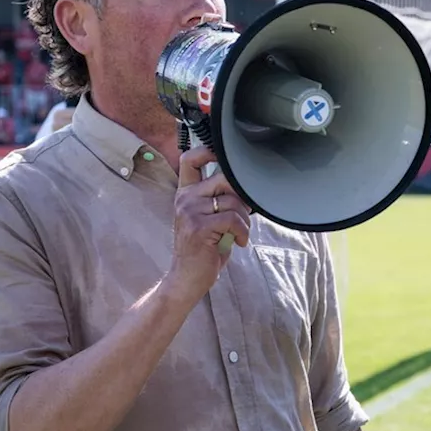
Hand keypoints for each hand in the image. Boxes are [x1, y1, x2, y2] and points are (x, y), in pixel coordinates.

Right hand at [165, 146, 250, 300]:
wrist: (187, 278)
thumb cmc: (202, 250)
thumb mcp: (207, 219)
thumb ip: (219, 200)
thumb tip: (245, 187)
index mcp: (185, 193)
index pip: (190, 159)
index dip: (208, 151)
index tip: (225, 160)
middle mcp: (185, 199)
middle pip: (224, 179)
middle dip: (241, 198)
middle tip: (242, 217)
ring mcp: (190, 212)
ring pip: (233, 202)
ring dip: (244, 220)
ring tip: (239, 234)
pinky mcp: (199, 228)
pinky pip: (233, 220)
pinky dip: (243, 232)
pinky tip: (239, 242)